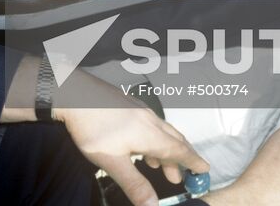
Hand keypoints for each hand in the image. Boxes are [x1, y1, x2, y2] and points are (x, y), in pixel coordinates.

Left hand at [53, 70, 208, 205]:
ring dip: (167, 151)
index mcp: (150, 133)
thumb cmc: (92, 127)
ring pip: (162, 132)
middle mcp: (149, 119)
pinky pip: (151, 125)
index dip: (193, 161)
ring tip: (162, 168)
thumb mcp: (112, 162)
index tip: (205, 169)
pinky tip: (142, 148)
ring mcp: (139, 110)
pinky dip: (155, 140)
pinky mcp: (129, 106)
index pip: (179, 150)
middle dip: (182, 158)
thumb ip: (135, 184)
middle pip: (174, 139)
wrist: (73, 94)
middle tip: (183, 176)